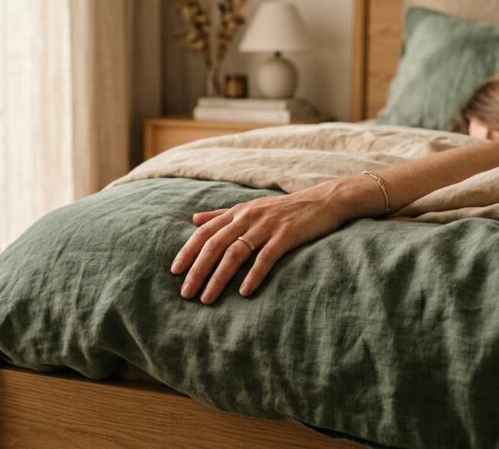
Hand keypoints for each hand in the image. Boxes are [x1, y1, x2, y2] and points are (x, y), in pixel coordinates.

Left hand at [170, 180, 359, 304]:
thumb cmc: (284, 208)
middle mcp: (248, 217)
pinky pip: (265, 258)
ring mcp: (267, 226)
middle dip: (197, 270)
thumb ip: (221, 214)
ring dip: (218, 278)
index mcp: (237, 212)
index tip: (175, 271)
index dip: (188, 251)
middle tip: (186, 293)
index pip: (205, 232)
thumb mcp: (250, 207)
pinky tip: (244, 292)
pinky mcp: (287, 235)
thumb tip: (193, 219)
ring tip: (207, 299)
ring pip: (235, 253)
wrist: (323, 200)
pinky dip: (253, 275)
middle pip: (215, 245)